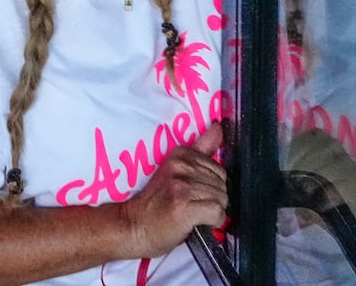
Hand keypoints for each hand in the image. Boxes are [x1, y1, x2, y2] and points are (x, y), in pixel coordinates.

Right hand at [117, 122, 227, 257]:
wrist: (134, 227)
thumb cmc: (155, 204)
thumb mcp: (175, 171)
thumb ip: (199, 150)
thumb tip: (217, 128)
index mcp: (180, 154)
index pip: (217, 167)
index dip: (210, 185)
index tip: (194, 193)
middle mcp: (180, 167)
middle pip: (221, 184)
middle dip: (213, 199)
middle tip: (192, 206)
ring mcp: (182, 186)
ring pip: (221, 199)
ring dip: (213, 212)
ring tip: (192, 214)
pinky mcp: (183, 206)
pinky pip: (217, 212)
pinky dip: (213, 222)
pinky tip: (199, 222)